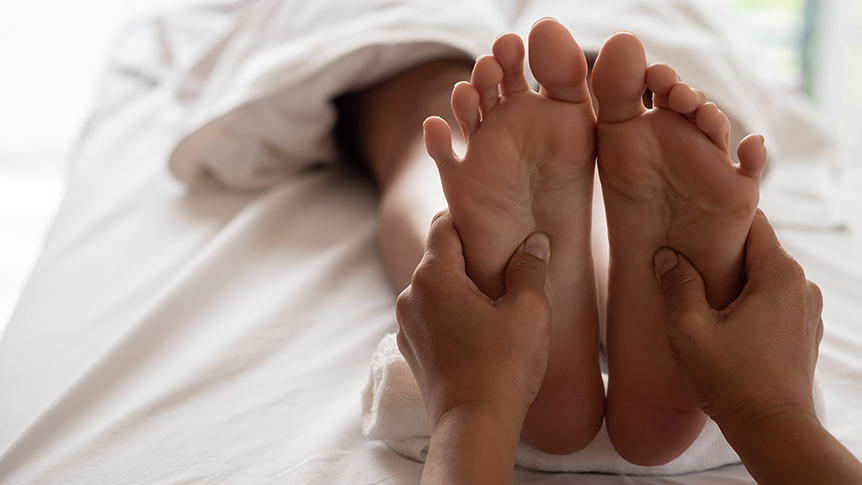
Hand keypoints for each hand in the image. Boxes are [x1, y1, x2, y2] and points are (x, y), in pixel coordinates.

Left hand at [396, 210, 551, 428]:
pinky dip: (452, 314)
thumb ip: (530, 268)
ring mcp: (407, 324)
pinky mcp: (412, 349)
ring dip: (461, 288)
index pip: (443, 224)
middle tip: (506, 265)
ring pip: (436, 289)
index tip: (496, 224)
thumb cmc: (503, 367)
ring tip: (496, 303)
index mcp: (433, 276)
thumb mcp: (529, 311)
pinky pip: (431, 316)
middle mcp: (410, 295)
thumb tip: (535, 242)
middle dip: (471, 257)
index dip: (470, 218)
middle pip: (439, 257)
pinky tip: (480, 331)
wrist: (474, 425)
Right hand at [654, 210, 823, 429]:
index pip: (752, 221)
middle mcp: (802, 287)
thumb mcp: (689, 329)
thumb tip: (667, 257)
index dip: (719, 219)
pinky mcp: (803, 334)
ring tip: (701, 299)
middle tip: (686, 263)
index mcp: (780, 274)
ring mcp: (807, 312)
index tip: (690, 224)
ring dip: (734, 283)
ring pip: (763, 279)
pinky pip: (773, 304)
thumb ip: (678, 285)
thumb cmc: (732, 380)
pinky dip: (749, 305)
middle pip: (756, 251)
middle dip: (722, 255)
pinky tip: (723, 324)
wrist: (773, 430)